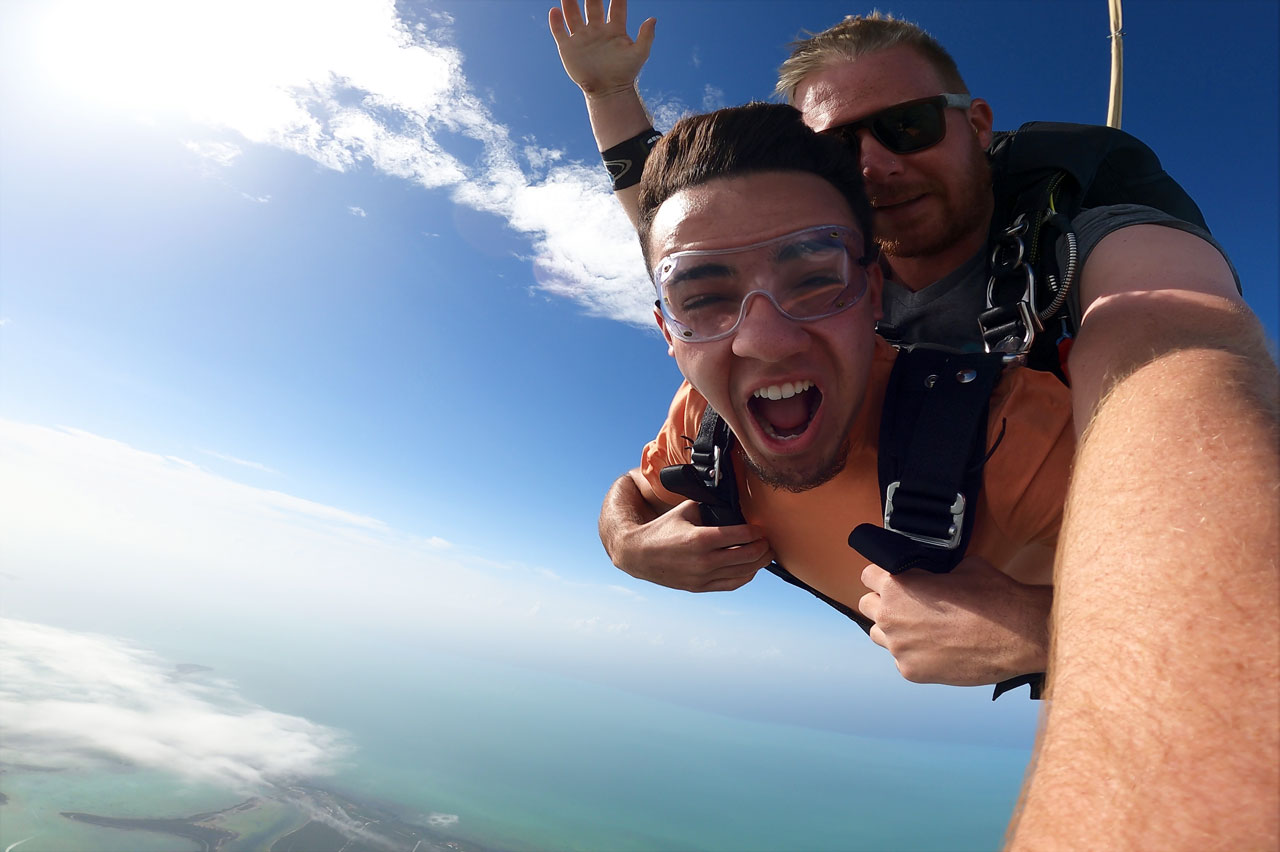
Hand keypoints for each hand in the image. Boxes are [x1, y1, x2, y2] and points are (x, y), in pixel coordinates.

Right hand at [549, 0, 655, 98]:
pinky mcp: (568, 48)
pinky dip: (556, 22)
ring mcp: (582, 37)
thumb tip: (652, 19)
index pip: (616, 6)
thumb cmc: (625, 73)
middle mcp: (597, 29)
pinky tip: (554, 10)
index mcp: (614, 29)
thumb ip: (646, 37)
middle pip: (592, 5)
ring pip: (573, 14)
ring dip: (570, 2)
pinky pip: (560, 31)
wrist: (609, 92)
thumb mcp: (639, 54)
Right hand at [613, 499, 773, 591]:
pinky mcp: (700, 587)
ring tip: (764, 554)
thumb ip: (709, 506)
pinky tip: (751, 568)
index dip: (757, 532)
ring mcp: (703, 577)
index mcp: (700, 538)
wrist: (639, 554)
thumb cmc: (662, 529)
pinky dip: (746, 576)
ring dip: (759, 563)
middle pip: (748, 556)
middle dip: (763, 547)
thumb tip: (731, 503)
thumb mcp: (685, 510)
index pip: (742, 536)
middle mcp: (704, 560)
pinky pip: (732, 584)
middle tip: (768, 540)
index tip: (761, 528)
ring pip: (743, 572)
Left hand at [857, 556, 1050, 685]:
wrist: (1018, 636)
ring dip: (893, 629)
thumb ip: (934, 571)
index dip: (881, 574)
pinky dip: (914, 653)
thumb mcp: (961, 567)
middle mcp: (890, 617)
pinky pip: (901, 659)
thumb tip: (931, 573)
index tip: (892, 578)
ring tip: (920, 627)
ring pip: (879, 635)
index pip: (867, 574)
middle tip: (906, 603)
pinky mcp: (912, 672)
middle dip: (883, 601)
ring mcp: (899, 648)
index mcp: (897, 586)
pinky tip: (937, 648)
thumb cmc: (993, 597)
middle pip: (866, 604)